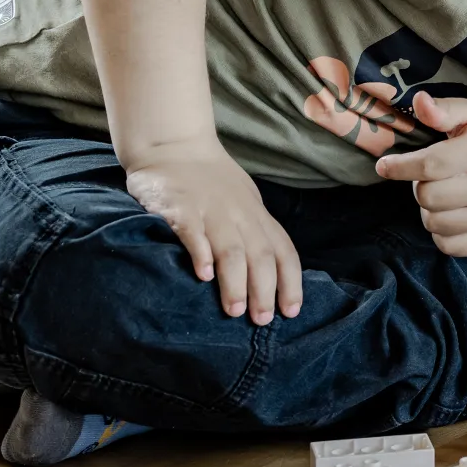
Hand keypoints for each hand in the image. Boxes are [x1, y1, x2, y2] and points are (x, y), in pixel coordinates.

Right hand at [125, 142, 302, 323]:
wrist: (174, 145)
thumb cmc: (212, 181)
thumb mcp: (244, 204)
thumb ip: (255, 233)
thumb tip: (272, 275)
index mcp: (256, 217)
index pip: (283, 251)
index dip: (290, 282)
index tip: (292, 311)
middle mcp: (239, 216)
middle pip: (260, 255)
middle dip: (264, 290)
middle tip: (261, 320)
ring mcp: (210, 211)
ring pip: (231, 249)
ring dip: (236, 281)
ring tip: (235, 310)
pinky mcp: (179, 209)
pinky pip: (193, 232)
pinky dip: (201, 253)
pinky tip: (203, 275)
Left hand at [374, 93, 466, 257]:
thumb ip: (443, 110)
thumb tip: (418, 102)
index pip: (429, 166)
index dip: (400, 167)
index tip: (384, 165)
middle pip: (427, 197)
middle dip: (420, 185)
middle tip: (432, 176)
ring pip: (435, 223)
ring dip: (429, 209)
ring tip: (443, 193)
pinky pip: (451, 246)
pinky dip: (442, 233)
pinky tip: (451, 214)